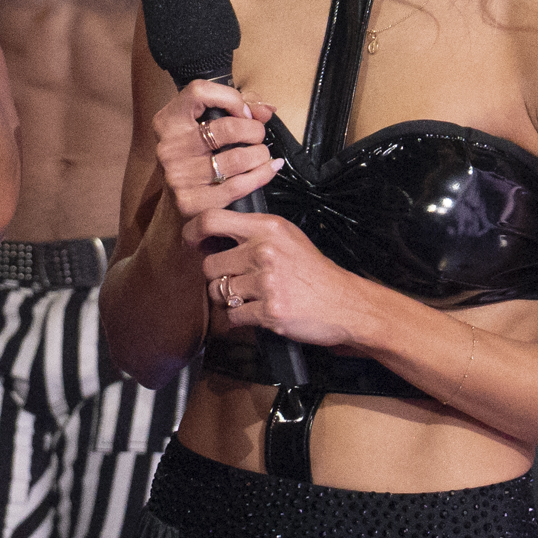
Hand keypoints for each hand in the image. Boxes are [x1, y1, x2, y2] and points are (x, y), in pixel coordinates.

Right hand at [150, 77, 283, 235]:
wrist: (172, 207)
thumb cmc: (196, 159)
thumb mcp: (205, 126)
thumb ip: (237, 108)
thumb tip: (267, 109)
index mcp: (168, 121)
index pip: (199, 92)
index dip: (230, 98)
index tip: (243, 112)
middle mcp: (169, 147)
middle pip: (227, 128)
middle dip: (254, 130)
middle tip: (257, 137)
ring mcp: (177, 176)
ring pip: (237, 158)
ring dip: (260, 154)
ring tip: (262, 155)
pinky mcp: (190, 202)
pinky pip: (238, 186)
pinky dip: (261, 175)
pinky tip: (269, 169)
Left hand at [200, 208, 374, 349]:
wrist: (346, 304)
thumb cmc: (314, 273)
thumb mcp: (288, 237)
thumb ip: (254, 231)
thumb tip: (213, 231)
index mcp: (268, 228)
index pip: (212, 219)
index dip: (193, 231)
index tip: (191, 242)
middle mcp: (264, 251)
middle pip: (210, 264)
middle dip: (218, 277)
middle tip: (237, 281)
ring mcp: (266, 282)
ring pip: (218, 291)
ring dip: (229, 299)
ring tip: (251, 297)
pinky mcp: (269, 311)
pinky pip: (233, 316)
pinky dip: (241, 318)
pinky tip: (259, 312)